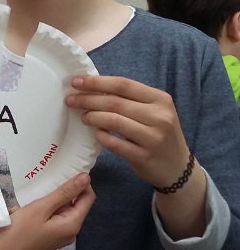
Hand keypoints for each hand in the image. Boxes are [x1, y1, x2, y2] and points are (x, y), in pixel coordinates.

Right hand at [0, 173, 94, 249]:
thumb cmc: (19, 230)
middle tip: (48, 180)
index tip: (65, 171)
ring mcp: (61, 236)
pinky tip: (34, 205)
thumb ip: (65, 192)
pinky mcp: (51, 237)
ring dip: (54, 199)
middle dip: (65, 191)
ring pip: (65, 210)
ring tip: (38, 192)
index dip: (81, 183)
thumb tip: (86, 177)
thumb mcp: (42, 207)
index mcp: (73, 225)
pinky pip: (56, 217)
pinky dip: (48, 208)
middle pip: (77, 204)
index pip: (88, 198)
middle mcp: (71, 232)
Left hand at [66, 75, 193, 188]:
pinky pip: (114, 143)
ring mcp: (152, 138)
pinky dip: (101, 136)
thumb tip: (94, 89)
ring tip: (83, 117)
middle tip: (71, 99)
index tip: (76, 81)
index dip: (97, 82)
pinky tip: (95, 133)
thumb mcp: (155, 112)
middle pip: (115, 103)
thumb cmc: (160, 134)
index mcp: (160, 99)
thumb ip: (131, 100)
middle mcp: (159, 116)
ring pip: (113, 122)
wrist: (177, 167)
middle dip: (88, 99)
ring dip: (93, 117)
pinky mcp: (143, 157)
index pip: (123, 85)